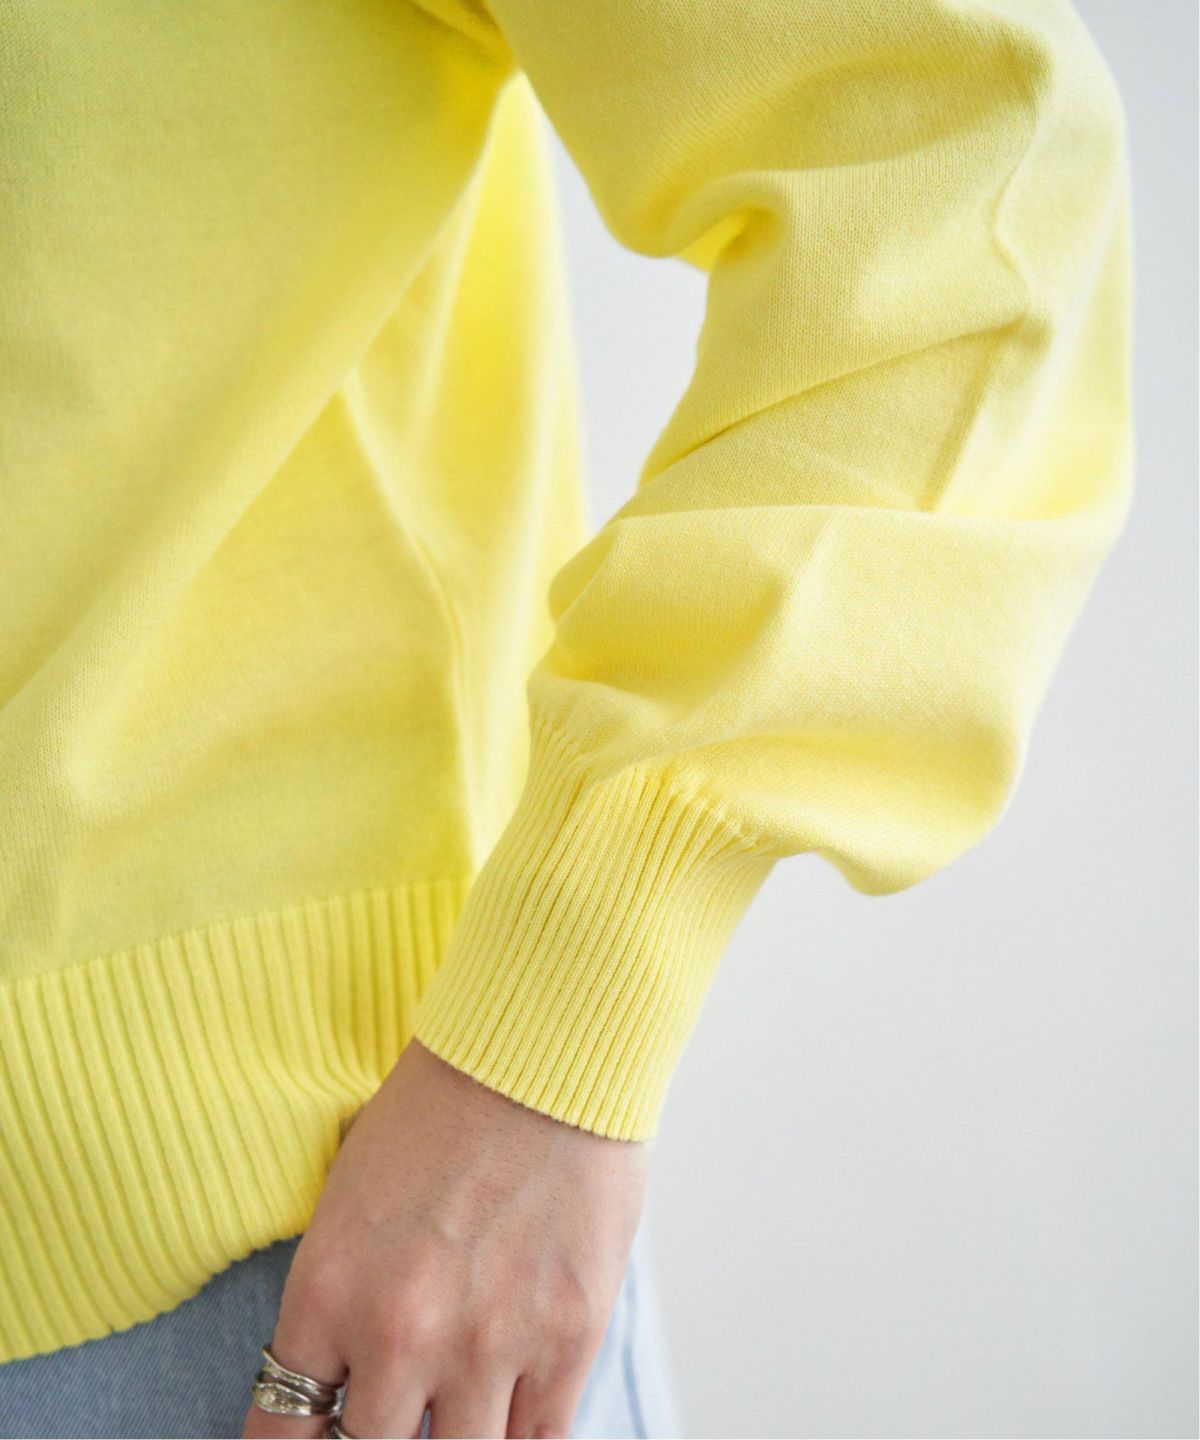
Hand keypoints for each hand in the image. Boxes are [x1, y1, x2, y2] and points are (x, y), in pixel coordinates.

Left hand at [241, 1037, 647, 1438]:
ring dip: (452, 1436)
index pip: (281, 1434)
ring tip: (454, 1407)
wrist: (543, 1052)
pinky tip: (510, 1417)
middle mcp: (399, 1336)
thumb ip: (344, 1298)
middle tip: (394, 1409)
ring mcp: (488, 1346)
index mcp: (326, 1293)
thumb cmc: (442, 1105)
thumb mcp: (351, 1198)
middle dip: (377, 1438)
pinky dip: (520, 1439)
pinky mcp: (567, 1340)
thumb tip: (349, 1375)